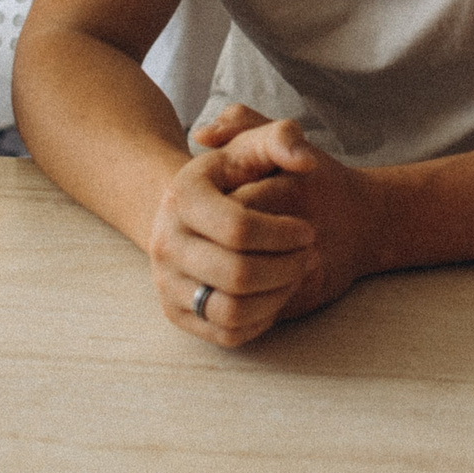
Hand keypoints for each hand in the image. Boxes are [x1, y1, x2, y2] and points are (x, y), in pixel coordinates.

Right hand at [149, 110, 322, 346]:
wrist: (200, 213)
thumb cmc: (239, 177)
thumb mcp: (257, 147)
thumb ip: (284, 138)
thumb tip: (304, 162)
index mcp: (181, 196)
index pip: (239, 229)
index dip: (284, 235)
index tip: (307, 230)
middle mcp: (163, 241)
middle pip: (237, 275)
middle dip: (287, 268)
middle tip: (309, 256)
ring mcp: (166, 281)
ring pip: (231, 311)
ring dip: (277, 297)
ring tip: (296, 274)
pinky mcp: (176, 313)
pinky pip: (226, 334)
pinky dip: (260, 321)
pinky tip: (276, 294)